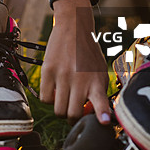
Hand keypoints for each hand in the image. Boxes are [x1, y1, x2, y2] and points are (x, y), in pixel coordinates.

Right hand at [39, 0, 110, 124]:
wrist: (74, 27)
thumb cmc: (88, 54)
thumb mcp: (100, 72)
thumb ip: (98, 94)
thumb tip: (95, 117)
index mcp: (96, 81)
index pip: (101, 102)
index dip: (102, 114)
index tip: (104, 122)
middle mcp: (80, 80)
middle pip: (73, 115)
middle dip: (73, 118)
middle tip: (74, 111)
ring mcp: (63, 76)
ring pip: (58, 110)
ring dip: (61, 109)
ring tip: (64, 99)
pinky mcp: (48, 71)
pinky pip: (44, 98)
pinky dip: (49, 99)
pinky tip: (54, 90)